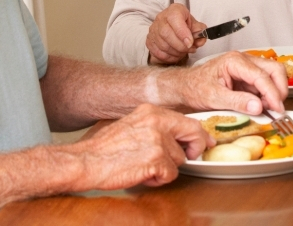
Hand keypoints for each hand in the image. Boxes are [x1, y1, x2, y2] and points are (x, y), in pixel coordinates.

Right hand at [67, 104, 209, 189]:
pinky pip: (171, 174)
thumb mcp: (132, 125)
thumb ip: (156, 127)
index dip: (199, 134)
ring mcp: (158, 140)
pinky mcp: (157, 159)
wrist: (86, 161)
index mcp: (152, 112)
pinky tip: (142, 174)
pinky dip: (158, 179)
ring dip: (166, 168)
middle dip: (194, 149)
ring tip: (144, 166)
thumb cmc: (104, 148)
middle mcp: (158, 122)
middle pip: (194, 134)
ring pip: (180, 159)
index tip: (206, 142)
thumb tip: (177, 137)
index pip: (187, 120)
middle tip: (190, 157)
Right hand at [146, 4, 206, 64]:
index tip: (190, 43)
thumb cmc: (184, 25)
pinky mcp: (149, 41)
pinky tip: (176, 55)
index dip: (182, 32)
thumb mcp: (195, 25)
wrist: (172, 27)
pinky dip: (169, 57)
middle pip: (166, 33)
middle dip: (180, 46)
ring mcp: (153, 30)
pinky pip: (158, 53)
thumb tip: (200, 40)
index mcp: (174, 10)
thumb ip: (200, 31)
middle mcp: (161, 18)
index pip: (174, 18)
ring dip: (176, 52)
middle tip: (190, 49)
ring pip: (162, 45)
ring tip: (185, 52)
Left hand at [168, 51, 288, 115]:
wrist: (184, 87)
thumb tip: (257, 107)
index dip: (272, 93)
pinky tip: (262, 108)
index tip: (277, 108)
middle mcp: (244, 61)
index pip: (262, 76)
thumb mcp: (213, 97)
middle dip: (279, 89)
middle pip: (274, 69)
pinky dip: (267, 96)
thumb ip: (236, 102)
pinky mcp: (247, 78)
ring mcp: (247, 68)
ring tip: (269, 110)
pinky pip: (264, 84)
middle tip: (278, 108)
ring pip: (272, 75)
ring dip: (274, 92)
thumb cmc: (194, 88)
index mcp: (235, 61)